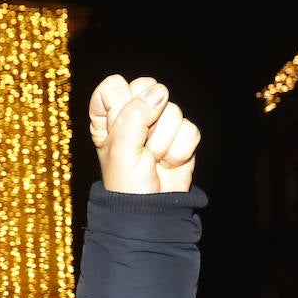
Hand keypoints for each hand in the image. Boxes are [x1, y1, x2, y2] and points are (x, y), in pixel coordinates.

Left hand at [89, 75, 199, 194]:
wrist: (151, 211)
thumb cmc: (127, 183)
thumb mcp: (120, 147)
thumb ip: (134, 114)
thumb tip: (159, 93)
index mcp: (108, 116)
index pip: (113, 85)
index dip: (120, 104)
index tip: (118, 128)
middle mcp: (134, 115)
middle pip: (147, 88)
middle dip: (146, 120)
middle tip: (139, 145)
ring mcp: (159, 125)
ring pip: (172, 109)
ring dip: (163, 142)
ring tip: (153, 160)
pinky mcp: (181, 137)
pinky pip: (189, 129)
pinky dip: (180, 151)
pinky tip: (169, 164)